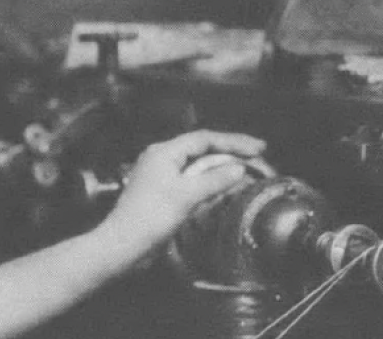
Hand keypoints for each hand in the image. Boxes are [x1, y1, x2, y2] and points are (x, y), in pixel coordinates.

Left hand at [98, 130, 266, 255]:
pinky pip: (190, 179)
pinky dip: (209, 180)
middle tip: (257, 154)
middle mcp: (161, 158)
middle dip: (229, 151)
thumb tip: (238, 168)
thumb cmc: (151, 217)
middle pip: (200, 148)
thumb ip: (214, 179)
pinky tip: (223, 184)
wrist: (123, 244)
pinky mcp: (162, 192)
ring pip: (196, 164)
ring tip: (246, 168)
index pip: (204, 138)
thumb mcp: (186, 195)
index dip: (233, 141)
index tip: (258, 147)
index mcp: (164, 151)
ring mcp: (160, 175)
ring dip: (220, 165)